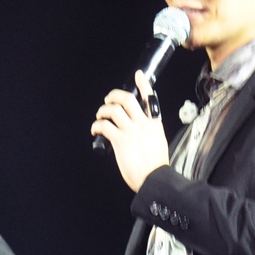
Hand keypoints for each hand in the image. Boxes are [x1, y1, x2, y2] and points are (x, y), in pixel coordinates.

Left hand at [90, 70, 169, 192]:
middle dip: (114, 96)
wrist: (155, 178)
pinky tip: (96, 130)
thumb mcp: (158, 142)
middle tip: (108, 100)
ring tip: (100, 116)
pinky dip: (97, 126)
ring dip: (103, 111)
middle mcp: (143, 124)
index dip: (143, 84)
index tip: (138, 75)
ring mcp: (132, 131)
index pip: (150, 98)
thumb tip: (136, 130)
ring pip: (114, 110)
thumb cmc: (156, 166)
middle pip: (127, 100)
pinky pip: (105, 126)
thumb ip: (148, 132)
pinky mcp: (120, 141)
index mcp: (154, 124)